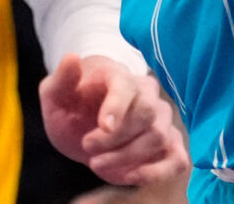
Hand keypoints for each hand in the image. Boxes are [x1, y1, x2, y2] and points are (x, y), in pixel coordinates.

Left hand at [39, 54, 187, 186]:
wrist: (82, 127)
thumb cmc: (71, 105)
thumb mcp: (55, 94)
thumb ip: (61, 79)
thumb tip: (71, 58)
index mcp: (118, 75)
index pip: (126, 85)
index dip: (117, 106)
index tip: (103, 126)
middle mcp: (146, 94)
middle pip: (146, 115)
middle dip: (116, 138)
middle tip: (86, 147)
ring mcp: (161, 119)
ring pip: (159, 137)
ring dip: (127, 157)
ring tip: (96, 164)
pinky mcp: (170, 145)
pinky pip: (178, 159)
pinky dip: (158, 171)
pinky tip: (131, 176)